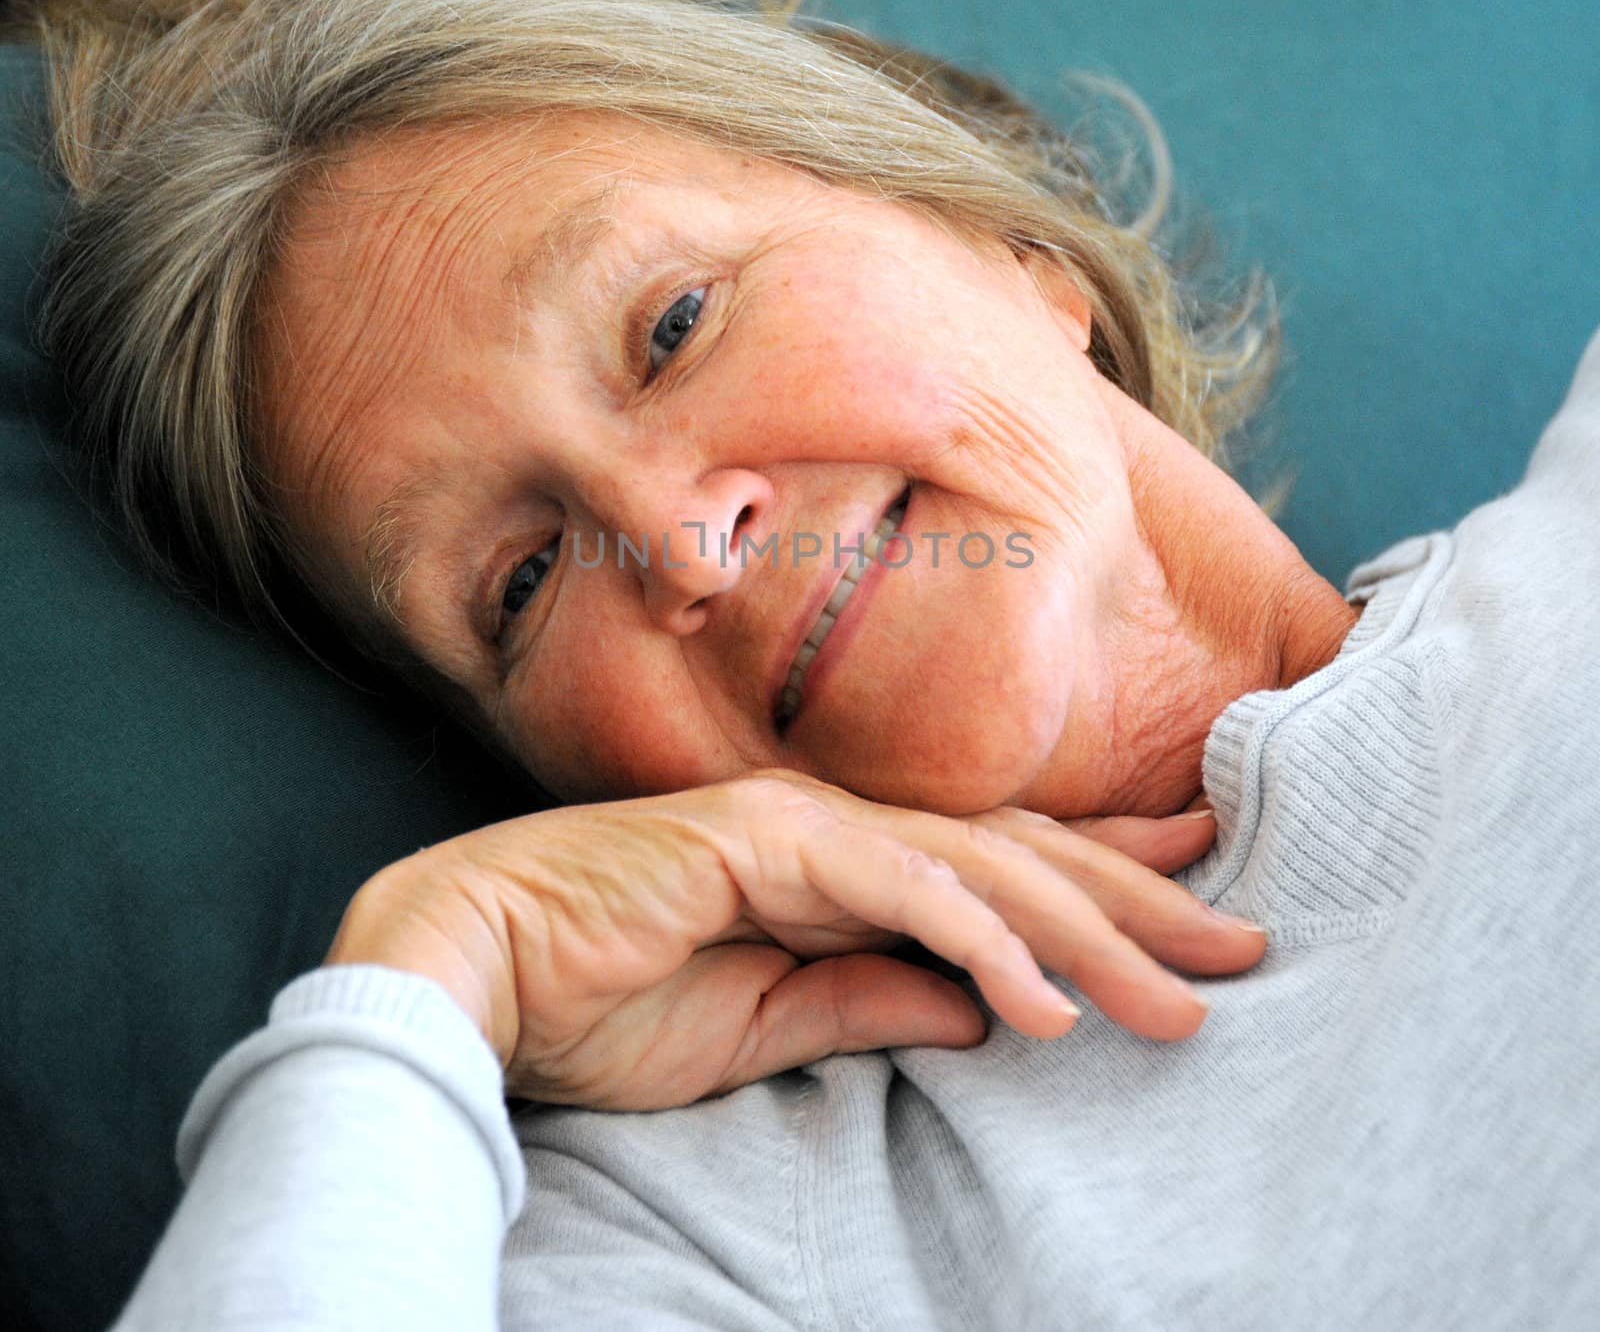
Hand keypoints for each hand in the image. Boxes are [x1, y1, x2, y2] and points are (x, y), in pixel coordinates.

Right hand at [324, 769, 1263, 1109]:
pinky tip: (1047, 1005)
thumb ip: (876, 1003)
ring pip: (983, 867)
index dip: (1105, 877)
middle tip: (1244, 942)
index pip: (1000, 863)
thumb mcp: (771, 1027)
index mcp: (844, 863)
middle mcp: (839, 824)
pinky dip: (980, 945)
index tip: (1196, 901)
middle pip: (1020, 854)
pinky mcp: (764, 843)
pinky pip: (898, 893)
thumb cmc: (608, 998)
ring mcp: (805, 824)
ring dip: (1088, 935)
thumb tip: (987, 1011)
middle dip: (1138, 899)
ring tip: (1183, 995)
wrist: (477, 970)